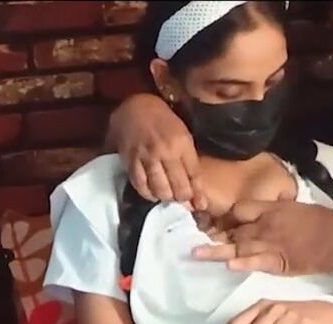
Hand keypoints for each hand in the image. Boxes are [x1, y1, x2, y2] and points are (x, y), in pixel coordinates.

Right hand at [110, 94, 207, 210]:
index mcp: (182, 143)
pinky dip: (148, 194)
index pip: (194, 175)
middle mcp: (165, 151)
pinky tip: (153, 193)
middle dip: (183, 198)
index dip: (198, 194)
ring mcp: (147, 157)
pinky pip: (141, 185)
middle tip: (183, 201)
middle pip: (178, 187)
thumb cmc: (164, 121)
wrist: (135, 107)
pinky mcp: (131, 161)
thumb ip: (189, 160)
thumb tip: (195, 187)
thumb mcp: (183, 134)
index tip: (201, 205)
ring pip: (160, 189)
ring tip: (169, 196)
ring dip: (166, 197)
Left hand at [192, 200, 332, 274]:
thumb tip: (266, 212)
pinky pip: (255, 262)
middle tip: (196, 241)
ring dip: (216, 251)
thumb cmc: (321, 221)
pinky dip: (241, 263)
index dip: (228, 216)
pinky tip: (227, 265)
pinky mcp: (277, 262)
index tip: (219, 223)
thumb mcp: (296, 207)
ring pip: (238, 245)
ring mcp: (269, 244)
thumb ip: (278, 210)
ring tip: (195, 254)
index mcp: (270, 209)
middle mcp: (265, 225)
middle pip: (234, 228)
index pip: (241, 209)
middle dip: (216, 235)